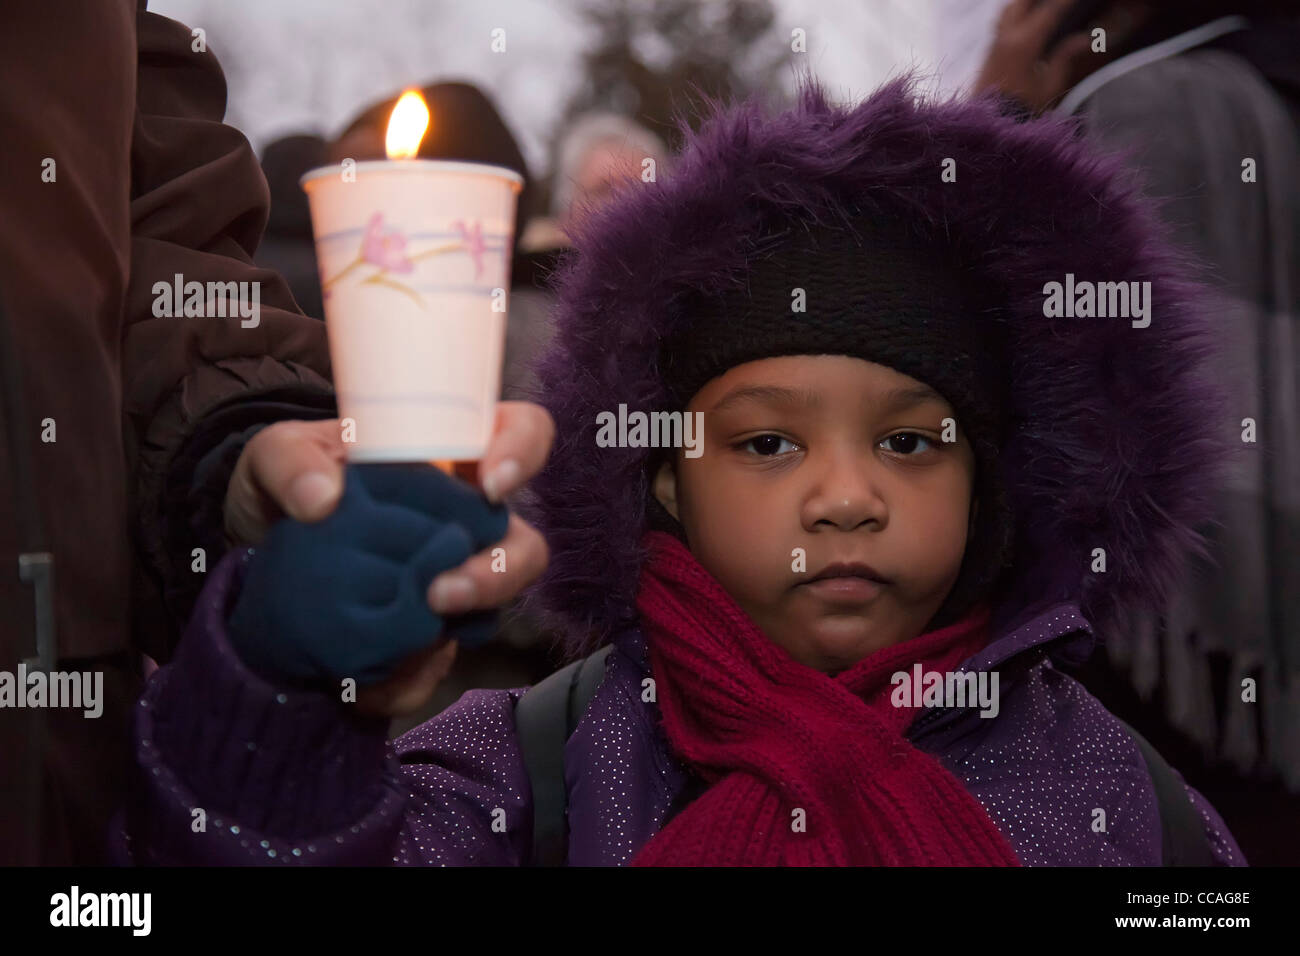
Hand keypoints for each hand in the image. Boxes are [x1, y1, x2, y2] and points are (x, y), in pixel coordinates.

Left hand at [224, 401, 555, 716]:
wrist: (257, 556)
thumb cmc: (287, 482)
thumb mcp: (273, 454)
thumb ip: (290, 461)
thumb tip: (323, 498)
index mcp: (448, 455)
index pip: (520, 431)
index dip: (524, 452)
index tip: (492, 484)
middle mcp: (465, 518)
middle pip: (522, 543)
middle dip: (501, 572)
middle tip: (444, 592)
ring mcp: (451, 576)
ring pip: (496, 607)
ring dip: (468, 624)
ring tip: (420, 639)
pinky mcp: (427, 629)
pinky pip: (439, 661)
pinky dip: (413, 674)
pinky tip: (375, 680)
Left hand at [972, 0, 1125, 113]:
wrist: (991, 125)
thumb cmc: (1023, 108)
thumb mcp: (1050, 85)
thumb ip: (1065, 57)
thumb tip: (1084, 39)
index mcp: (1024, 43)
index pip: (1049, 11)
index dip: (1065, 1)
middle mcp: (1006, 38)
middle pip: (1021, 3)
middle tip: (1057, 1)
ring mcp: (994, 45)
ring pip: (1008, 11)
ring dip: (1023, 3)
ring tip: (1037, 4)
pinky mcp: (988, 54)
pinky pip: (1001, 24)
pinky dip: (1014, 15)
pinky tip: (1024, 19)